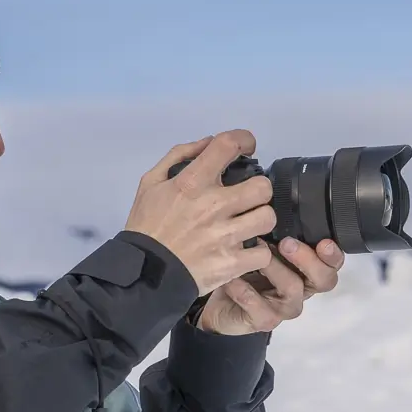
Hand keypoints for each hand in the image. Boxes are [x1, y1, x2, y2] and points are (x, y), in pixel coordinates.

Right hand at [124, 130, 275, 294]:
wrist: (143, 272)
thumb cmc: (147, 227)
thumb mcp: (151, 182)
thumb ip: (179, 156)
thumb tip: (208, 143)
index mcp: (192, 183)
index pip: (228, 144)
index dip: (244, 139)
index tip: (247, 146)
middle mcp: (213, 206)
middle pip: (262, 186)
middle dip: (258, 189)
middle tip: (248, 197)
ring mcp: (224, 236)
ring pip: (267, 218)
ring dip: (260, 219)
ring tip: (248, 224)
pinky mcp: (231, 263)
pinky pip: (263, 253)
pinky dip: (257, 253)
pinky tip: (245, 250)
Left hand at [197, 237, 344, 335]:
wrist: (216, 298)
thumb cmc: (244, 265)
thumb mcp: (260, 242)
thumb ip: (273, 227)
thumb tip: (271, 195)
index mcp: (306, 267)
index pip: (332, 262)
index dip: (333, 254)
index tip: (324, 241)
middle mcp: (302, 287)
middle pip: (324, 279)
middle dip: (308, 260)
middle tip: (286, 244)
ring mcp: (284, 307)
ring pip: (293, 291)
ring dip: (275, 270)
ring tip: (256, 256)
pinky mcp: (264, 320)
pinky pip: (262, 311)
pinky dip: (247, 294)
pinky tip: (233, 280)